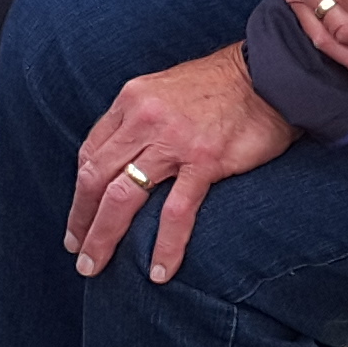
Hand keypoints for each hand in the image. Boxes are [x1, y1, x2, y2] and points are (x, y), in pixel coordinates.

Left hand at [63, 46, 298, 283]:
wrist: (269, 74)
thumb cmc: (220, 85)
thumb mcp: (165, 90)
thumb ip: (140, 119)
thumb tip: (122, 157)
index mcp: (131, 101)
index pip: (91, 153)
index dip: (80, 193)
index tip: (80, 219)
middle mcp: (144, 119)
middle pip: (95, 179)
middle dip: (81, 221)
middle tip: (78, 252)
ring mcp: (174, 141)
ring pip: (122, 198)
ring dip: (104, 237)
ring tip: (96, 266)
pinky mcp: (205, 161)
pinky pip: (175, 212)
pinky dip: (164, 246)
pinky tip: (158, 271)